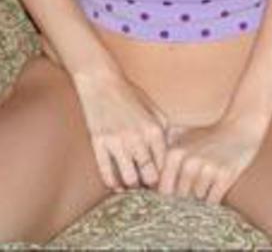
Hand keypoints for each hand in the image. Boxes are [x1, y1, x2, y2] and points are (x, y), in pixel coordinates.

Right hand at [73, 68, 168, 191]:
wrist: (101, 81)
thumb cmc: (129, 95)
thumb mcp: (154, 109)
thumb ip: (165, 131)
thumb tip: (172, 154)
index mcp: (154, 129)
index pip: (165, 165)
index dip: (164, 178)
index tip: (161, 184)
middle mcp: (138, 137)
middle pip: (149, 177)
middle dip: (149, 186)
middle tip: (147, 189)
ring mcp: (117, 141)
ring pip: (129, 180)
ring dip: (131, 187)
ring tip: (132, 187)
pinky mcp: (99, 143)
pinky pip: (107, 173)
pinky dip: (112, 183)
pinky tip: (115, 184)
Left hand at [158, 116, 264, 203]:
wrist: (238, 128)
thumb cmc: (206, 136)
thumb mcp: (180, 136)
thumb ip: (162, 152)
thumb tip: (143, 178)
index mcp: (174, 153)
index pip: (162, 189)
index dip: (164, 197)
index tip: (167, 201)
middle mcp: (188, 162)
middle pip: (179, 197)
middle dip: (182, 200)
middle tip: (190, 195)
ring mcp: (207, 169)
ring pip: (196, 200)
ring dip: (199, 198)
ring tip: (204, 185)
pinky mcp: (224, 176)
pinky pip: (213, 201)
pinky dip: (212, 199)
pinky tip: (214, 186)